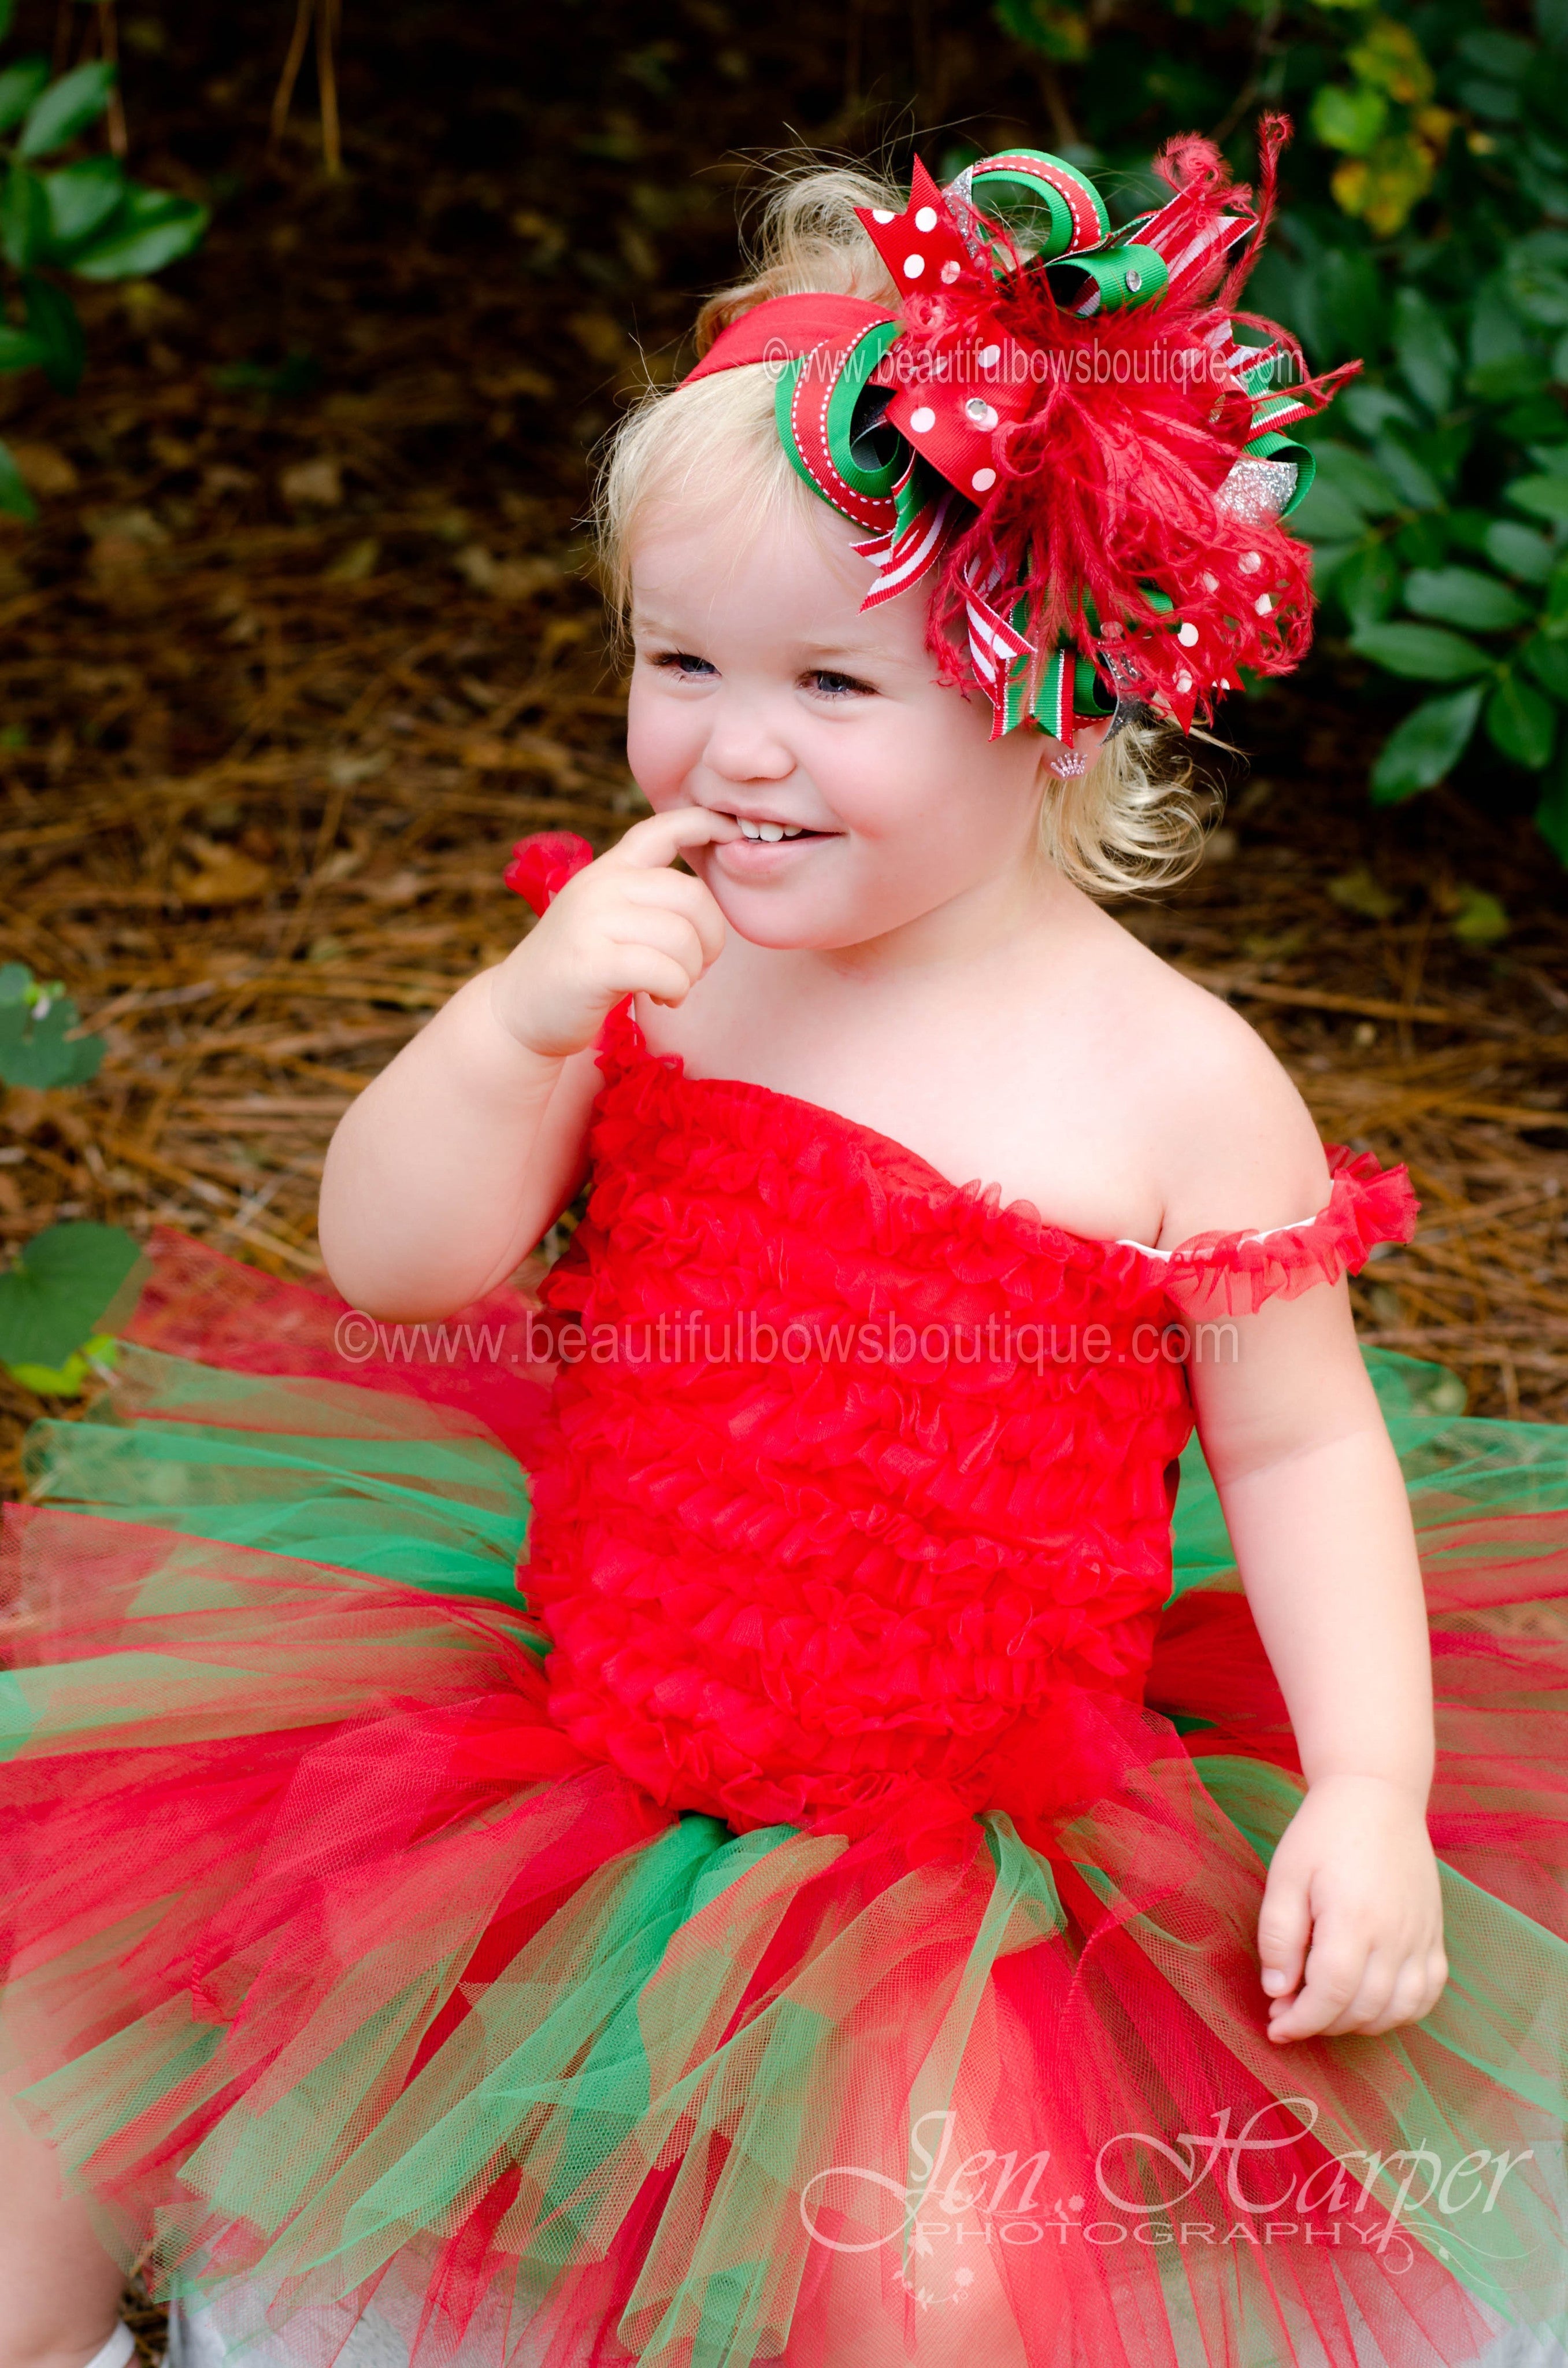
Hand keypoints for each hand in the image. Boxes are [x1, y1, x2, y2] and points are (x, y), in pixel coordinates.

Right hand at [489, 805, 736, 1058]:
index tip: (732, 830)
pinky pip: (665, 971)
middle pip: (692, 895)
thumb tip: (708, 896)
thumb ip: (646, 897)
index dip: (705, 822)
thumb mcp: (608, 916)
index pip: (662, 828)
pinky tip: (662, 998)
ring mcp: (593, 921)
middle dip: (711, 938)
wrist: (519, 1010)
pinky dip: (676, 990)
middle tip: (698, 966)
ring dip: (691, 972)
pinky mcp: (593, 963)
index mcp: (609, 869)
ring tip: (674, 987)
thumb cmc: (579, 967)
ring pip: (682, 938)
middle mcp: (601, 885)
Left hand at [1257, 1774, 1446, 2040]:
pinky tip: (1370, 2004)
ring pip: (1397, 2011)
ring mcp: (1421, 1938)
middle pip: (1362, 2009)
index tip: (1276, 2028)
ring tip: (1325, 2008)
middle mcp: (1395, 1936)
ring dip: (1358, 2023)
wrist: (1377, 1796)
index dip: (1301, 2021)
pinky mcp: (1435, 1936)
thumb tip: (1277, 1992)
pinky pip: (1427, 1994)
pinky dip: (1399, 2012)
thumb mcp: (1285, 1875)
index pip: (1331, 1995)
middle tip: (1290, 2012)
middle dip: (1321, 2024)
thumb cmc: (1323, 1833)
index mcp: (1354, 1919)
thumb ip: (1278, 1936)